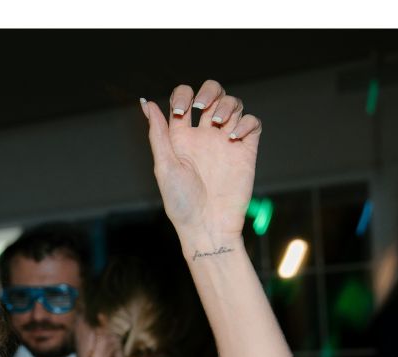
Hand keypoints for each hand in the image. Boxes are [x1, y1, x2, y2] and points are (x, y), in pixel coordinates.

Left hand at [141, 79, 261, 243]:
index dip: (182, 96)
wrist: (208, 225)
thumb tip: (145, 103)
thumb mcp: (164, 166)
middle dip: (209, 90)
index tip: (181, 112)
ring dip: (227, 105)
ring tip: (219, 125)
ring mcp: (226, 140)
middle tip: (201, 107)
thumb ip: (158, 133)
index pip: (183, 99)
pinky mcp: (246, 149)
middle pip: (212, 94)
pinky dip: (245, 122)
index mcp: (181, 136)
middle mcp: (204, 135)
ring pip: (233, 104)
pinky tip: (233, 138)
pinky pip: (252, 122)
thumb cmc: (181, 202)